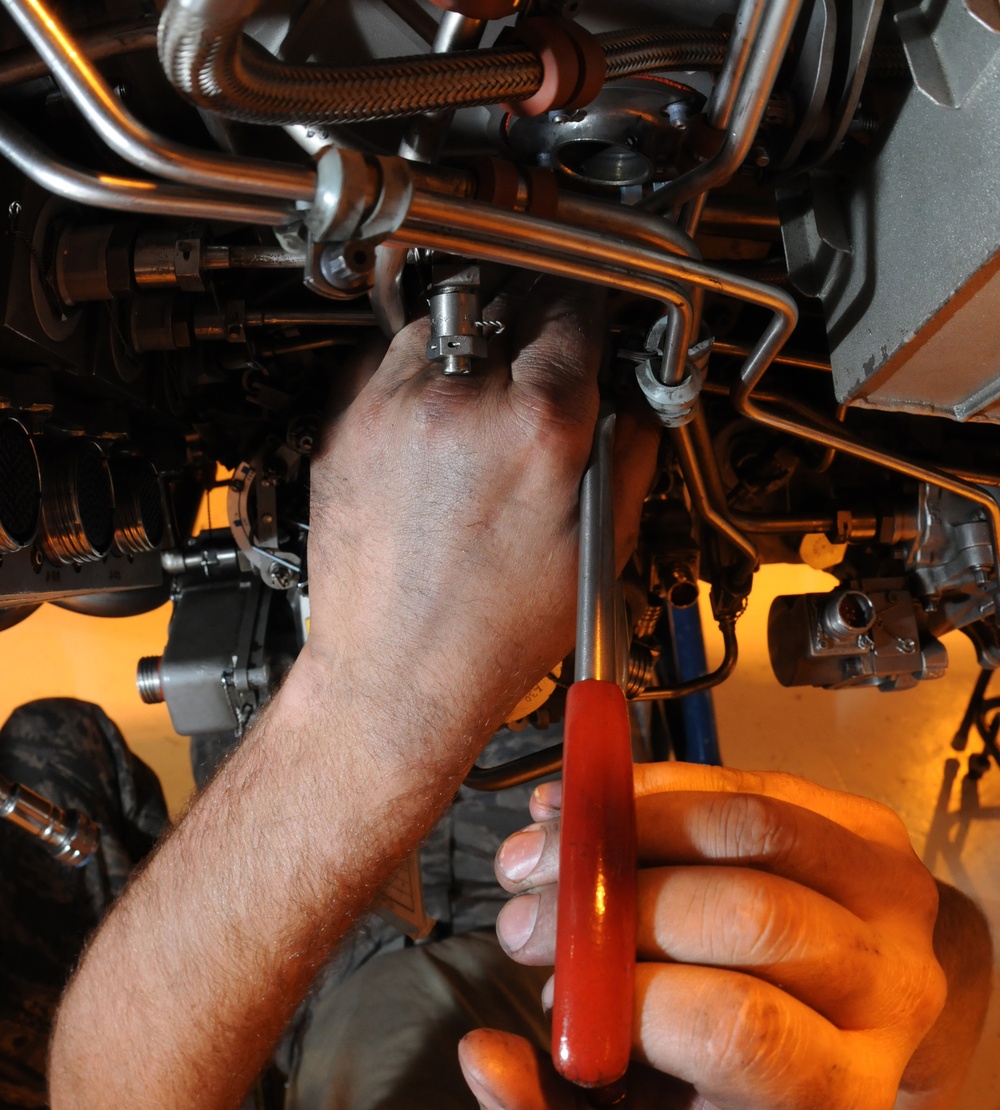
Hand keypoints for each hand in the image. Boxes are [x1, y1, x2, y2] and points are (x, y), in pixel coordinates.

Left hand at [302, 283, 657, 766]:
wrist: (395, 675)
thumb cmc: (491, 633)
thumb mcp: (597, 550)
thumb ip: (629, 453)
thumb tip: (635, 397)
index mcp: (535, 427)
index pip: (576, 306)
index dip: (593, 307)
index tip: (594, 313)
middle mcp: (459, 401)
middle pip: (510, 301)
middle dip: (536, 321)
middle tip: (544, 363)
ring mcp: (392, 407)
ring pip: (445, 322)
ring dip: (472, 345)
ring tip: (484, 406)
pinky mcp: (346, 424)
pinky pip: (388, 363)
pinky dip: (417, 378)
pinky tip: (435, 428)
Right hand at [458, 764, 946, 1109]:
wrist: (847, 1011)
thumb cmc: (729, 1073)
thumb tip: (479, 1058)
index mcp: (841, 1092)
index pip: (740, 1033)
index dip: (634, 998)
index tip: (558, 989)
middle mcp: (894, 994)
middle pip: (749, 920)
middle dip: (610, 907)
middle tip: (521, 920)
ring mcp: (892, 898)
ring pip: (749, 831)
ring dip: (621, 829)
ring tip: (538, 856)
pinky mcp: (870, 826)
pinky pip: (746, 785)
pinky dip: (650, 789)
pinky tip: (581, 809)